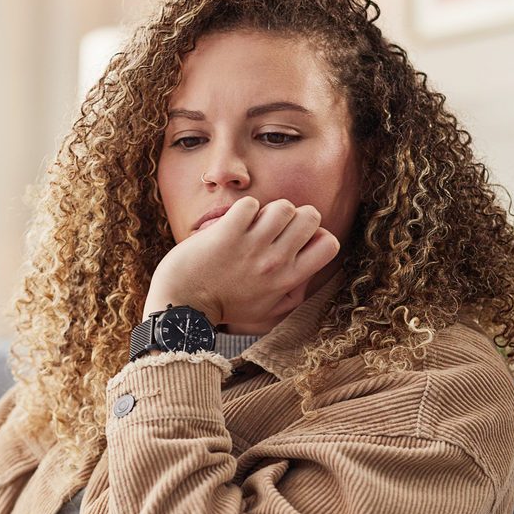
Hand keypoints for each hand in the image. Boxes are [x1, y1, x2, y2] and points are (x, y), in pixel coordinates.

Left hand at [144, 197, 339, 332]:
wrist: (183, 308)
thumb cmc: (223, 307)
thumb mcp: (265, 309)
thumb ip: (292, 293)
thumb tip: (307, 274)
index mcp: (288, 280)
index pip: (330, 245)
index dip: (317, 234)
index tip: (297, 239)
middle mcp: (275, 262)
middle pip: (310, 216)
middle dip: (295, 215)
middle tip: (274, 227)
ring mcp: (251, 246)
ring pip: (283, 206)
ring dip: (268, 209)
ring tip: (253, 223)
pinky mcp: (227, 233)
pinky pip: (250, 203)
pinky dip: (243, 208)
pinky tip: (233, 222)